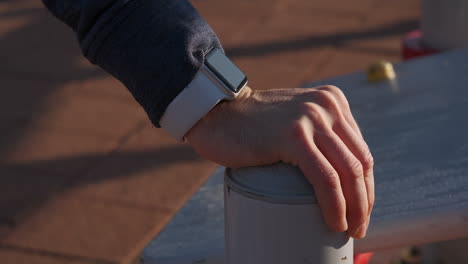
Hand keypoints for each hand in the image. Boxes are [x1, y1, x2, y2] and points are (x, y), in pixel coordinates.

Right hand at [186, 85, 373, 237]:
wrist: (215, 114)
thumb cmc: (250, 127)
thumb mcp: (293, 119)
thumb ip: (314, 133)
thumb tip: (334, 174)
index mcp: (332, 102)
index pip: (360, 150)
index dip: (366, 185)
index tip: (359, 208)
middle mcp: (327, 106)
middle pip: (360, 161)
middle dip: (364, 200)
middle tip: (358, 226)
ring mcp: (311, 118)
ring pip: (348, 172)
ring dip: (356, 208)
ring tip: (349, 229)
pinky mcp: (294, 136)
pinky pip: (325, 178)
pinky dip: (335, 205)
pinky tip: (335, 221)